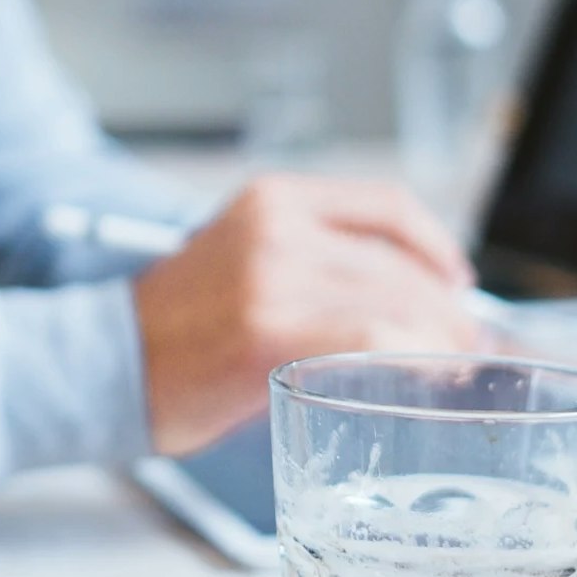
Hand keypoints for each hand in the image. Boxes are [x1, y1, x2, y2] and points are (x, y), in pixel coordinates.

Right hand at [132, 173, 480, 456]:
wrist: (108, 359)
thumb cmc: (181, 325)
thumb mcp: (247, 257)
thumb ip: (320, 262)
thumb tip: (415, 300)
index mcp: (274, 198)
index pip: (386, 206)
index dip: (437, 245)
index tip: (458, 282)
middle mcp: (278, 227)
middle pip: (399, 262)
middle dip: (448, 309)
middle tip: (468, 343)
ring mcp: (274, 277)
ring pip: (394, 302)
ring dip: (439, 339)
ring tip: (451, 366)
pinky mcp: (269, 332)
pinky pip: (369, 340)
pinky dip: (409, 359)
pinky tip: (419, 377)